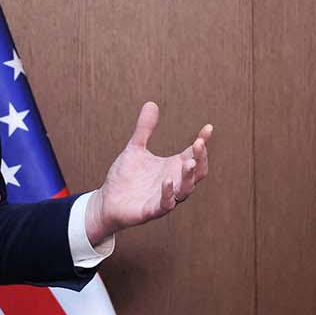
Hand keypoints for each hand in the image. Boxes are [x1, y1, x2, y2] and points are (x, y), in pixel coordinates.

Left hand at [84, 102, 212, 246]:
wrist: (107, 201)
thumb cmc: (125, 178)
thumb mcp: (135, 149)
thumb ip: (144, 129)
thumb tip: (151, 103)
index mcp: (173, 167)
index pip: (195, 154)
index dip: (203, 142)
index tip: (208, 128)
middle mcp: (174, 182)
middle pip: (197, 173)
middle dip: (201, 159)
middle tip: (199, 144)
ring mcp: (165, 197)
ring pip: (185, 190)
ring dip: (189, 177)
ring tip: (189, 162)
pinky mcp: (152, 210)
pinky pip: (165, 204)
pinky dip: (168, 194)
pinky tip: (166, 181)